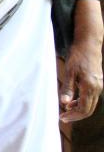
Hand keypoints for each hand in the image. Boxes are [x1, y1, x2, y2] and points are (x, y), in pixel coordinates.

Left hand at [60, 0, 103, 121]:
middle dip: (76, 115)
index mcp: (90, 87)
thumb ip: (67, 87)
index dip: (73, 115)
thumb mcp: (69, 71)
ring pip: (90, 104)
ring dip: (79, 109)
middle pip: (89, 109)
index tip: (62, 117)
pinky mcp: (97, 82)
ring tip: (66, 109)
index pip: (84, 109)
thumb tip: (64, 103)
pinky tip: (72, 100)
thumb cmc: (78, 56)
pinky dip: (82, 101)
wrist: (89, 44)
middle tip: (63, 117)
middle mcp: (97, 88)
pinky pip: (91, 97)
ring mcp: (99, 86)